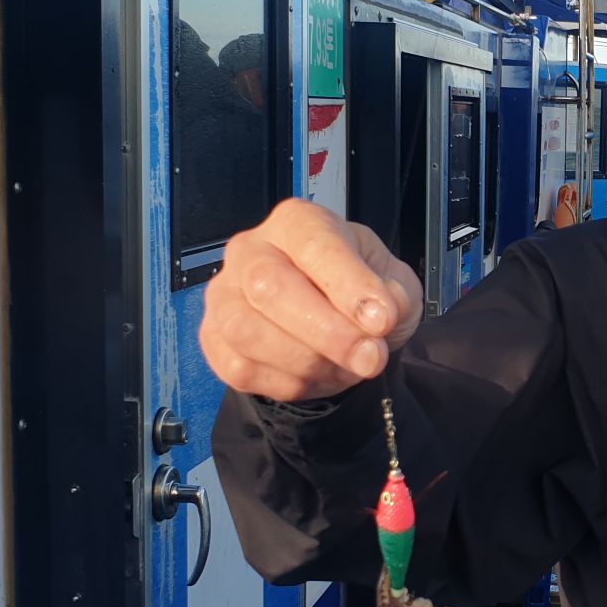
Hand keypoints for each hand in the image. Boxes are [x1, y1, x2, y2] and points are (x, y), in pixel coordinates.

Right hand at [199, 199, 423, 401]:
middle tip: (371, 357)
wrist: (335, 324)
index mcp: (297, 222)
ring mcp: (224, 294)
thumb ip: (393, 294)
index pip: (314, 246)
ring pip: (247, 332)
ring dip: (307, 362)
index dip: (349, 286)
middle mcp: (250, 250)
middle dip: (327, 333)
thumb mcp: (394, 283)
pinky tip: (316, 375)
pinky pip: (239, 369)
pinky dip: (287, 383)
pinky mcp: (213, 338)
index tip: (382, 320)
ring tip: (346, 367)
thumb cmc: (357, 292)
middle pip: (268, 287)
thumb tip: (379, 314)